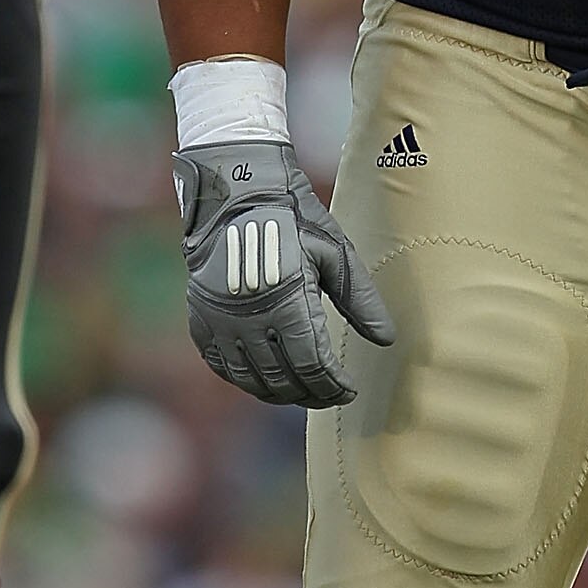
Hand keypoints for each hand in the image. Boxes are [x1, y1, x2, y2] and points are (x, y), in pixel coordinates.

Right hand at [173, 138, 392, 406]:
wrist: (237, 192)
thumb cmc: (295, 219)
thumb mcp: (337, 253)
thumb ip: (361, 301)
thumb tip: (386, 340)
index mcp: (286, 301)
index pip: (313, 365)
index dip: (333, 386)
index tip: (350, 390)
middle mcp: (249, 317)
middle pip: (283, 379)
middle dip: (312, 394)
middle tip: (331, 395)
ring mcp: (219, 320)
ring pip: (250, 379)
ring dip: (280, 393)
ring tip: (303, 392)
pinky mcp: (201, 317)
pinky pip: (221, 365)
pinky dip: (245, 379)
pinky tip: (265, 378)